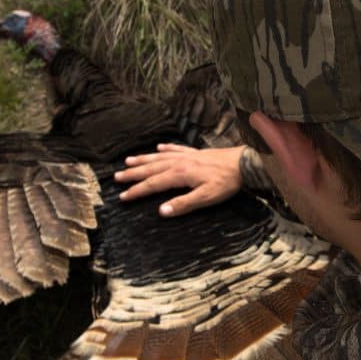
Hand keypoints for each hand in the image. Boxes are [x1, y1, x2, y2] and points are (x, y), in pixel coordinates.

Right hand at [114, 144, 243, 216]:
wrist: (243, 163)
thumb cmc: (226, 183)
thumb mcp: (206, 198)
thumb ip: (183, 204)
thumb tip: (161, 211)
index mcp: (179, 175)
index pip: (153, 184)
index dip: (137, 191)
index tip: (123, 196)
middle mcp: (179, 163)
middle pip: (151, 168)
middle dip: (133, 173)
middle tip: (117, 177)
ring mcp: (187, 156)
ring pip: (159, 157)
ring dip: (144, 160)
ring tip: (129, 161)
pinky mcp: (196, 153)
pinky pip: (176, 149)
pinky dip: (166, 149)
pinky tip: (159, 148)